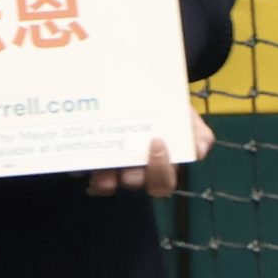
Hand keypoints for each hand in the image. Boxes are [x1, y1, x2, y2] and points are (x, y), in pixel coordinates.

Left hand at [89, 110, 212, 198]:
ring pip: (106, 185)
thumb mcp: (186, 117)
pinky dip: (79, 168)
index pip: (163, 182)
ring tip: (99, 167)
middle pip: (135, 185)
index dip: (160, 169)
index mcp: (160, 165)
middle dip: (132, 177)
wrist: (146, 92)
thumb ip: (198, 133)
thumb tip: (199, 150)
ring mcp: (112, 168)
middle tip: (128, 160)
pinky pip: (82, 171)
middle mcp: (136, 171)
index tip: (156, 142)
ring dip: (103, 180)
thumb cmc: (168, 109)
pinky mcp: (88, 161)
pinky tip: (78, 160)